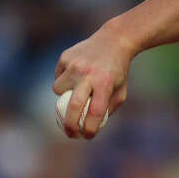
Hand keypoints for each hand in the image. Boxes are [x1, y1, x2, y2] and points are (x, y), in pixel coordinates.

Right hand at [52, 23, 135, 138]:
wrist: (113, 41)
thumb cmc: (118, 71)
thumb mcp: (120, 90)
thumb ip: (107, 109)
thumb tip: (90, 127)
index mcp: (104, 83)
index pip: (94, 112)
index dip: (89, 129)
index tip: (87, 136)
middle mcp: (88, 74)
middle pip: (73, 106)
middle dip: (70, 125)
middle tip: (71, 134)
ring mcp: (74, 65)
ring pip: (58, 91)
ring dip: (64, 96)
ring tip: (78, 88)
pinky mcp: (64, 58)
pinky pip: (58, 77)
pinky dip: (64, 81)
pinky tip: (77, 74)